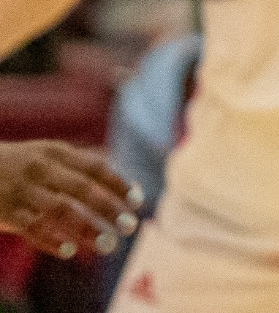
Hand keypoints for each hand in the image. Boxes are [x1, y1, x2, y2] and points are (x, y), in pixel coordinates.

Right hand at [0, 141, 139, 259]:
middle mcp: (40, 169)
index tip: (138, 202)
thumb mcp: (49, 153)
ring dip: (86, 229)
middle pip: (82, 189)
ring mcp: (22, 191)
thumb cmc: (21, 163)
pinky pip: (33, 229)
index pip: (95, 167)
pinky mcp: (7, 212)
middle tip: (130, 227)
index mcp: (56, 152)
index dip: (118, 184)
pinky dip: (52, 241)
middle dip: (108, 208)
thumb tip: (124, 178)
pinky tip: (71, 252)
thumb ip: (82, 164)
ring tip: (107, 245)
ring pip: (60, 211)